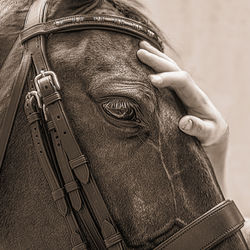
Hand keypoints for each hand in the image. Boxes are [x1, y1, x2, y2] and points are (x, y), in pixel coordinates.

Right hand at [137, 41, 227, 191]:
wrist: (213, 131)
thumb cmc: (209, 135)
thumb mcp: (207, 135)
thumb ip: (198, 129)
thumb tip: (184, 122)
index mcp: (197, 98)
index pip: (183, 82)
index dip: (168, 78)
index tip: (152, 80)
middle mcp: (190, 89)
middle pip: (174, 69)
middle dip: (157, 61)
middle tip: (139, 53)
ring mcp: (183, 89)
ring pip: (170, 68)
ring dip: (156, 57)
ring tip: (141, 47)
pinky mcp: (177, 92)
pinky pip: (168, 74)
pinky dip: (159, 64)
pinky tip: (151, 56)